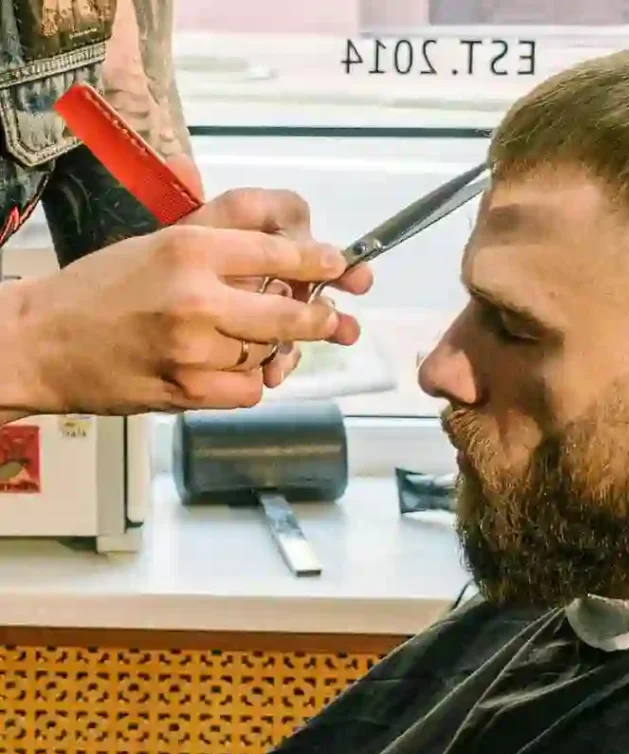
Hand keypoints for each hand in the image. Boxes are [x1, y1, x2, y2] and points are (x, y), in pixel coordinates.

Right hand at [1, 189, 372, 414]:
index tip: (338, 265)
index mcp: (188, 249)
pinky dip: (248, 381)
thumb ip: (224, 238)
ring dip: (272, 350)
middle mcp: (196, 298)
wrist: (41, 341)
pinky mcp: (188, 392)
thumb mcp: (159, 243)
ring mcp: (194, 350)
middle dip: (320, 318)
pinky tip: (229, 368)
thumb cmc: (102, 289)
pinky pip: (249, 389)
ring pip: (268, 353)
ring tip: (255, 341)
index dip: (317, 261)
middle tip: (335, 320)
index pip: (276, 252)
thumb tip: (294, 238)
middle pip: (290, 314)